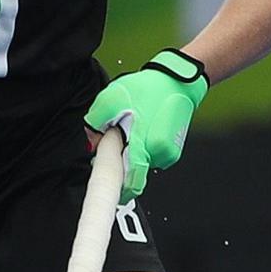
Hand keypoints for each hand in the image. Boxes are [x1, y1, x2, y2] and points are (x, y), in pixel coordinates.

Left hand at [83, 49, 209, 202]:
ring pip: (143, 164)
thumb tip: (92, 141)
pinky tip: (144, 130)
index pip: (130, 183)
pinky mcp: (173, 150)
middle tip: (115, 147)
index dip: (117, 189)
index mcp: (143, 144)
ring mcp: (167, 153)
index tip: (107, 187)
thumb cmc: (150, 88)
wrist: (178, 82)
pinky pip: (153, 157)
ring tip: (132, 131)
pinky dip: (145, 149)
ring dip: (133, 154)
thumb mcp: (112, 98)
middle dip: (122, 164)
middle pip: (133, 173)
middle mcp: (158, 153)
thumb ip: (96, 122)